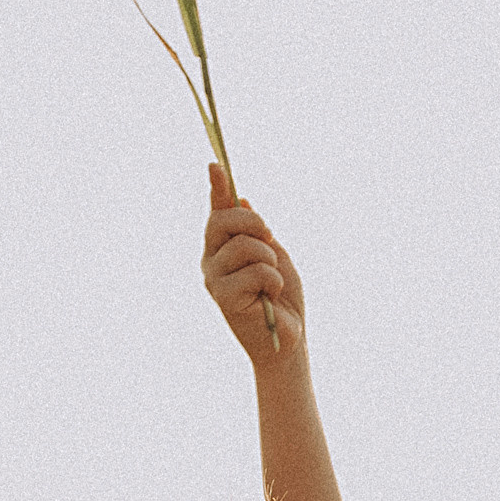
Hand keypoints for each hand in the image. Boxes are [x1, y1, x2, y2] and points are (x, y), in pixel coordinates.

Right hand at [203, 160, 303, 367]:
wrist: (288, 336)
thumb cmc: (281, 296)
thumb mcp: (273, 254)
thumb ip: (256, 231)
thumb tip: (241, 197)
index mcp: (223, 246)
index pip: (217, 210)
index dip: (217, 187)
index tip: (215, 164)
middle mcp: (212, 259)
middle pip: (224, 220)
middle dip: (255, 223)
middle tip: (272, 240)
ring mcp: (214, 278)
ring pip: (245, 246)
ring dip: (270, 262)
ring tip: (271, 283)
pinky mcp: (222, 297)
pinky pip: (256, 272)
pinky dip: (273, 282)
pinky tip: (270, 298)